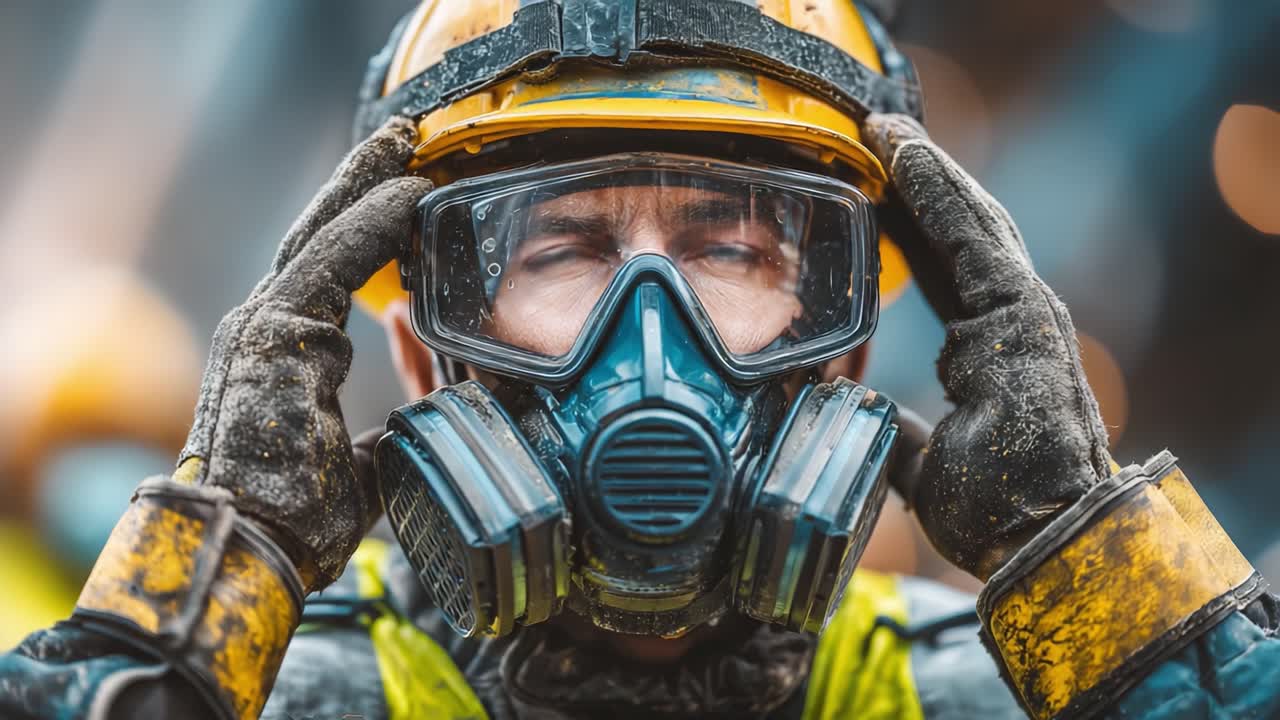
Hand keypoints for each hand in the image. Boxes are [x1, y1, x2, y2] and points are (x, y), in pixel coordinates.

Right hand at [175, 118, 432, 591]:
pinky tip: (407, 189)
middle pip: (324, 237)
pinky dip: (371, 222)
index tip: (410, 195)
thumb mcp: (372, 462)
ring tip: (406, 139)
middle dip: (365, 185)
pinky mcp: (271, 330)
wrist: (249, 547)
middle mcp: (270, 327)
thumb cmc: (298, 517)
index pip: (333, 272)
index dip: (372, 228)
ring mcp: (264, 325)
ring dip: (369, 183)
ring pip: (324, 234)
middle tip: (403, 138)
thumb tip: (441, 406)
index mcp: (287, 352)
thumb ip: (402, 423)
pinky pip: (331, 260)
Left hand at [865, 114, 1113, 580]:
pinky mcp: (1021, 310)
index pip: (940, 268)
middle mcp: (1011, 317)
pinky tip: (900, 151)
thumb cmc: (993, 510)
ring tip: (880, 126)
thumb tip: (845, 407)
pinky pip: (969, 234)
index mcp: (990, 345)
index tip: (868, 185)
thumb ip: (888, 425)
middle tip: (871, 136)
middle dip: (914, 182)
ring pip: (967, 219)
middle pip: (955, 232)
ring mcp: (1023, 310)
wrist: (1038, 537)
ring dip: (922, 168)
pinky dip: (934, 187)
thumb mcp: (917, 459)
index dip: (906, 222)